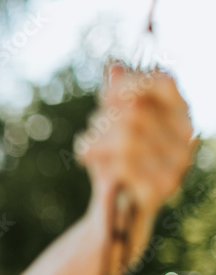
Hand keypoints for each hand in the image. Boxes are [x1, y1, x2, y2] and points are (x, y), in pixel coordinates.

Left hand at [78, 62, 197, 218]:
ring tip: (87, 146)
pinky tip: (87, 159)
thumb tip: (115, 66)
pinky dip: (95, 157)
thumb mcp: (110, 123)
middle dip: (104, 118)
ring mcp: (178, 163)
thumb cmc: (113, 158)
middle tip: (93, 129)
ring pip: (126, 136)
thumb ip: (115, 94)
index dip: (131, 82)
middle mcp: (187, 136)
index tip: (106, 95)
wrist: (113, 208)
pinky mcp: (161, 187)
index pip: (163, 80)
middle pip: (135, 110)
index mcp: (179, 111)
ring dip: (95, 138)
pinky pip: (121, 163)